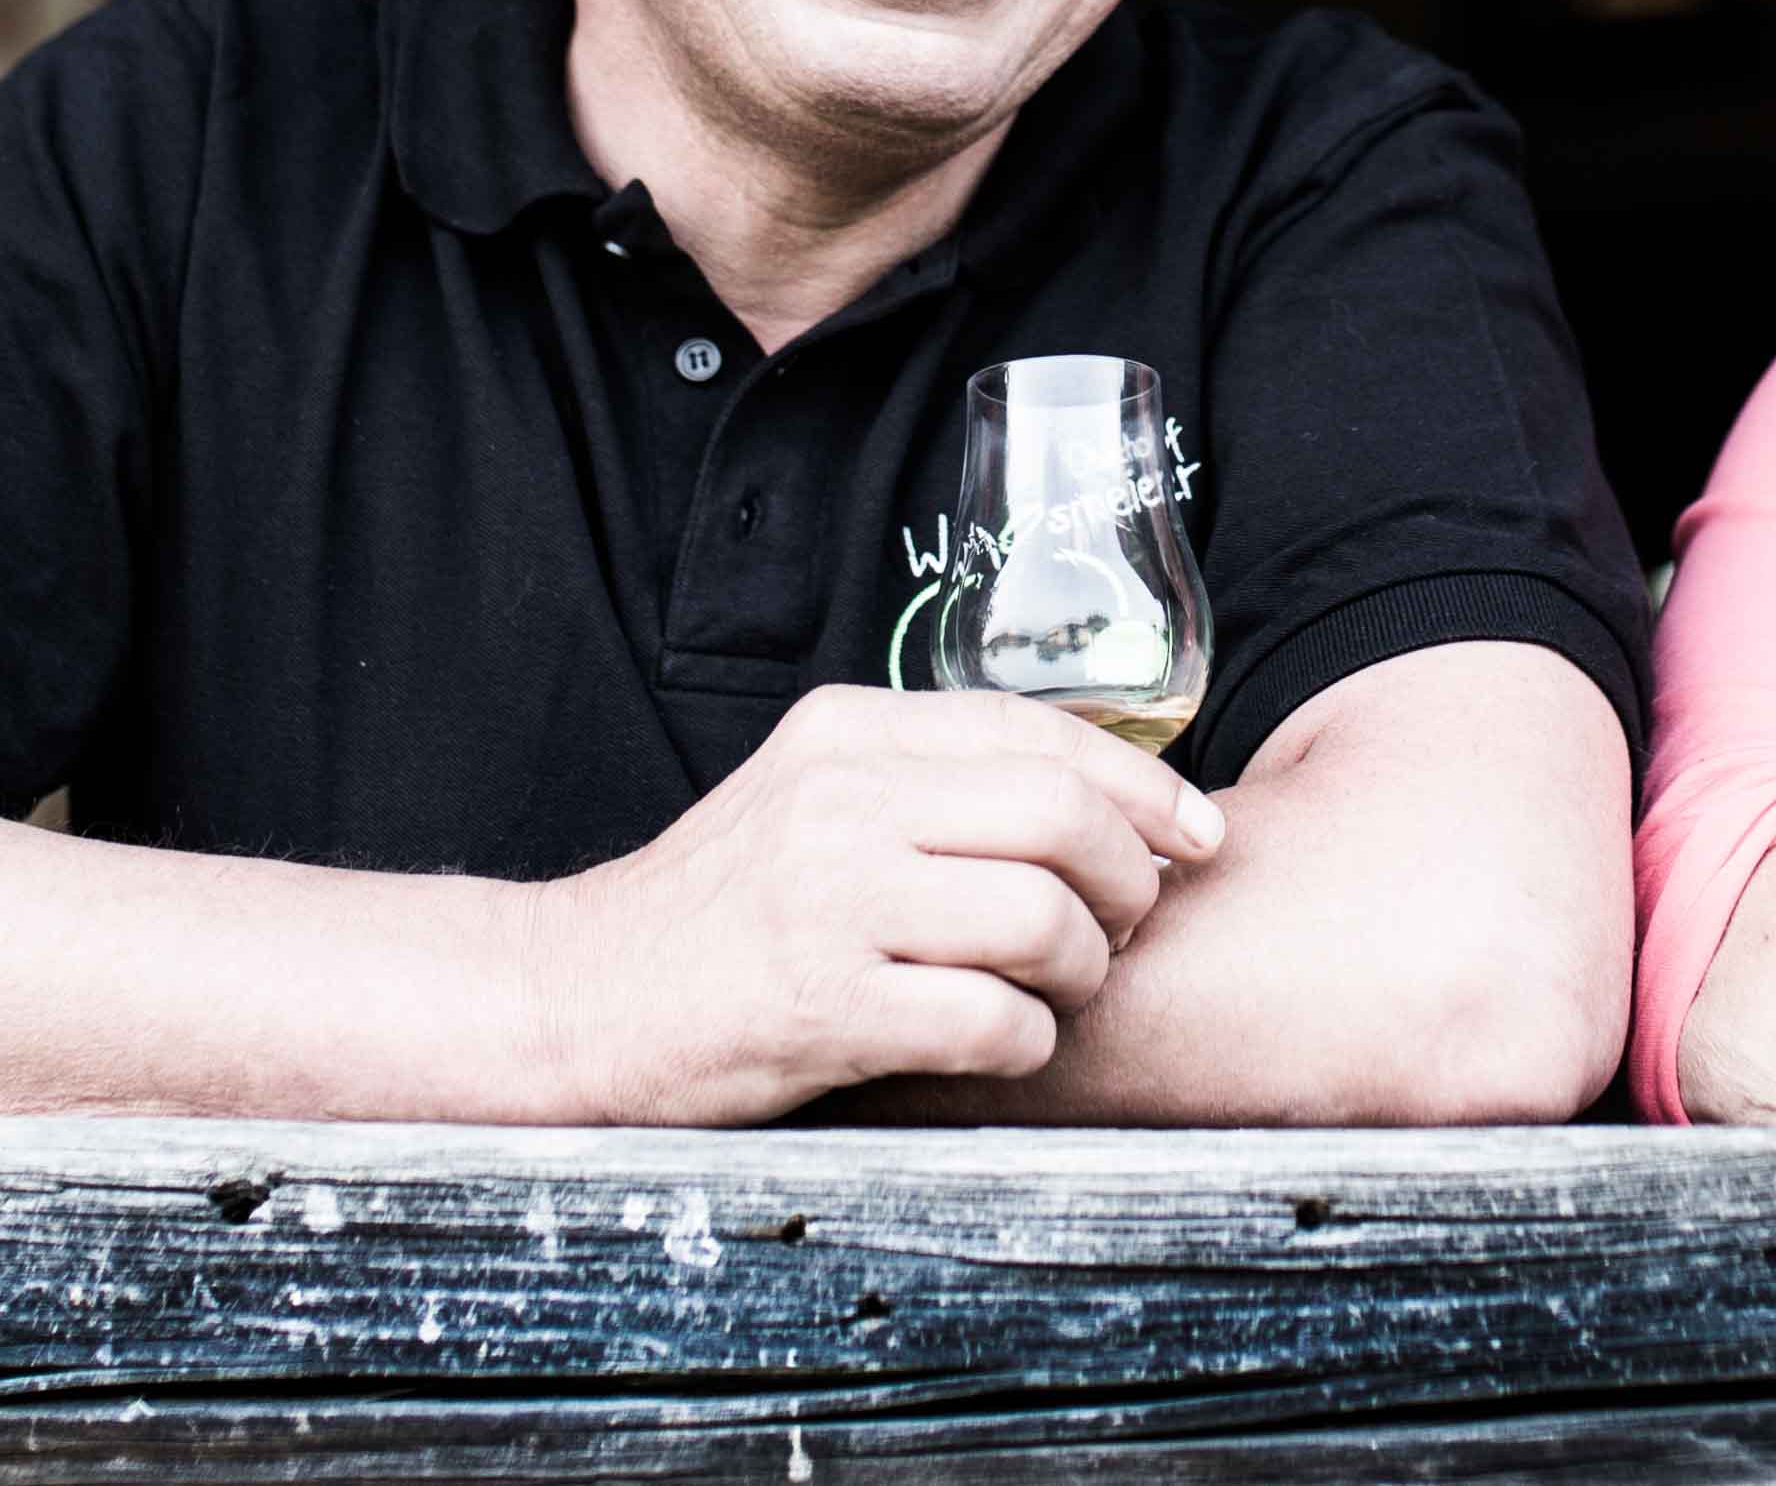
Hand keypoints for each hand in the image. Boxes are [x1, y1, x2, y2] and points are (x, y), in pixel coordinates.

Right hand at [528, 686, 1225, 1118]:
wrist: (577, 1001)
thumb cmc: (719, 912)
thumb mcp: (813, 798)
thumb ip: (932, 781)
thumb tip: (1106, 804)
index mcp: (848, 733)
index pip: (1037, 732)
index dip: (1144, 783)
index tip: (1198, 832)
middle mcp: (841, 802)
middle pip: (1061, 816)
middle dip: (1130, 878)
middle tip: (1127, 924)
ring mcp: (829, 903)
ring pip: (1040, 920)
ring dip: (1082, 971)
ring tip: (1057, 991)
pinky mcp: (821, 1007)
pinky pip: (990, 1021)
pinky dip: (1025, 1042)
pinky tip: (1002, 1043)